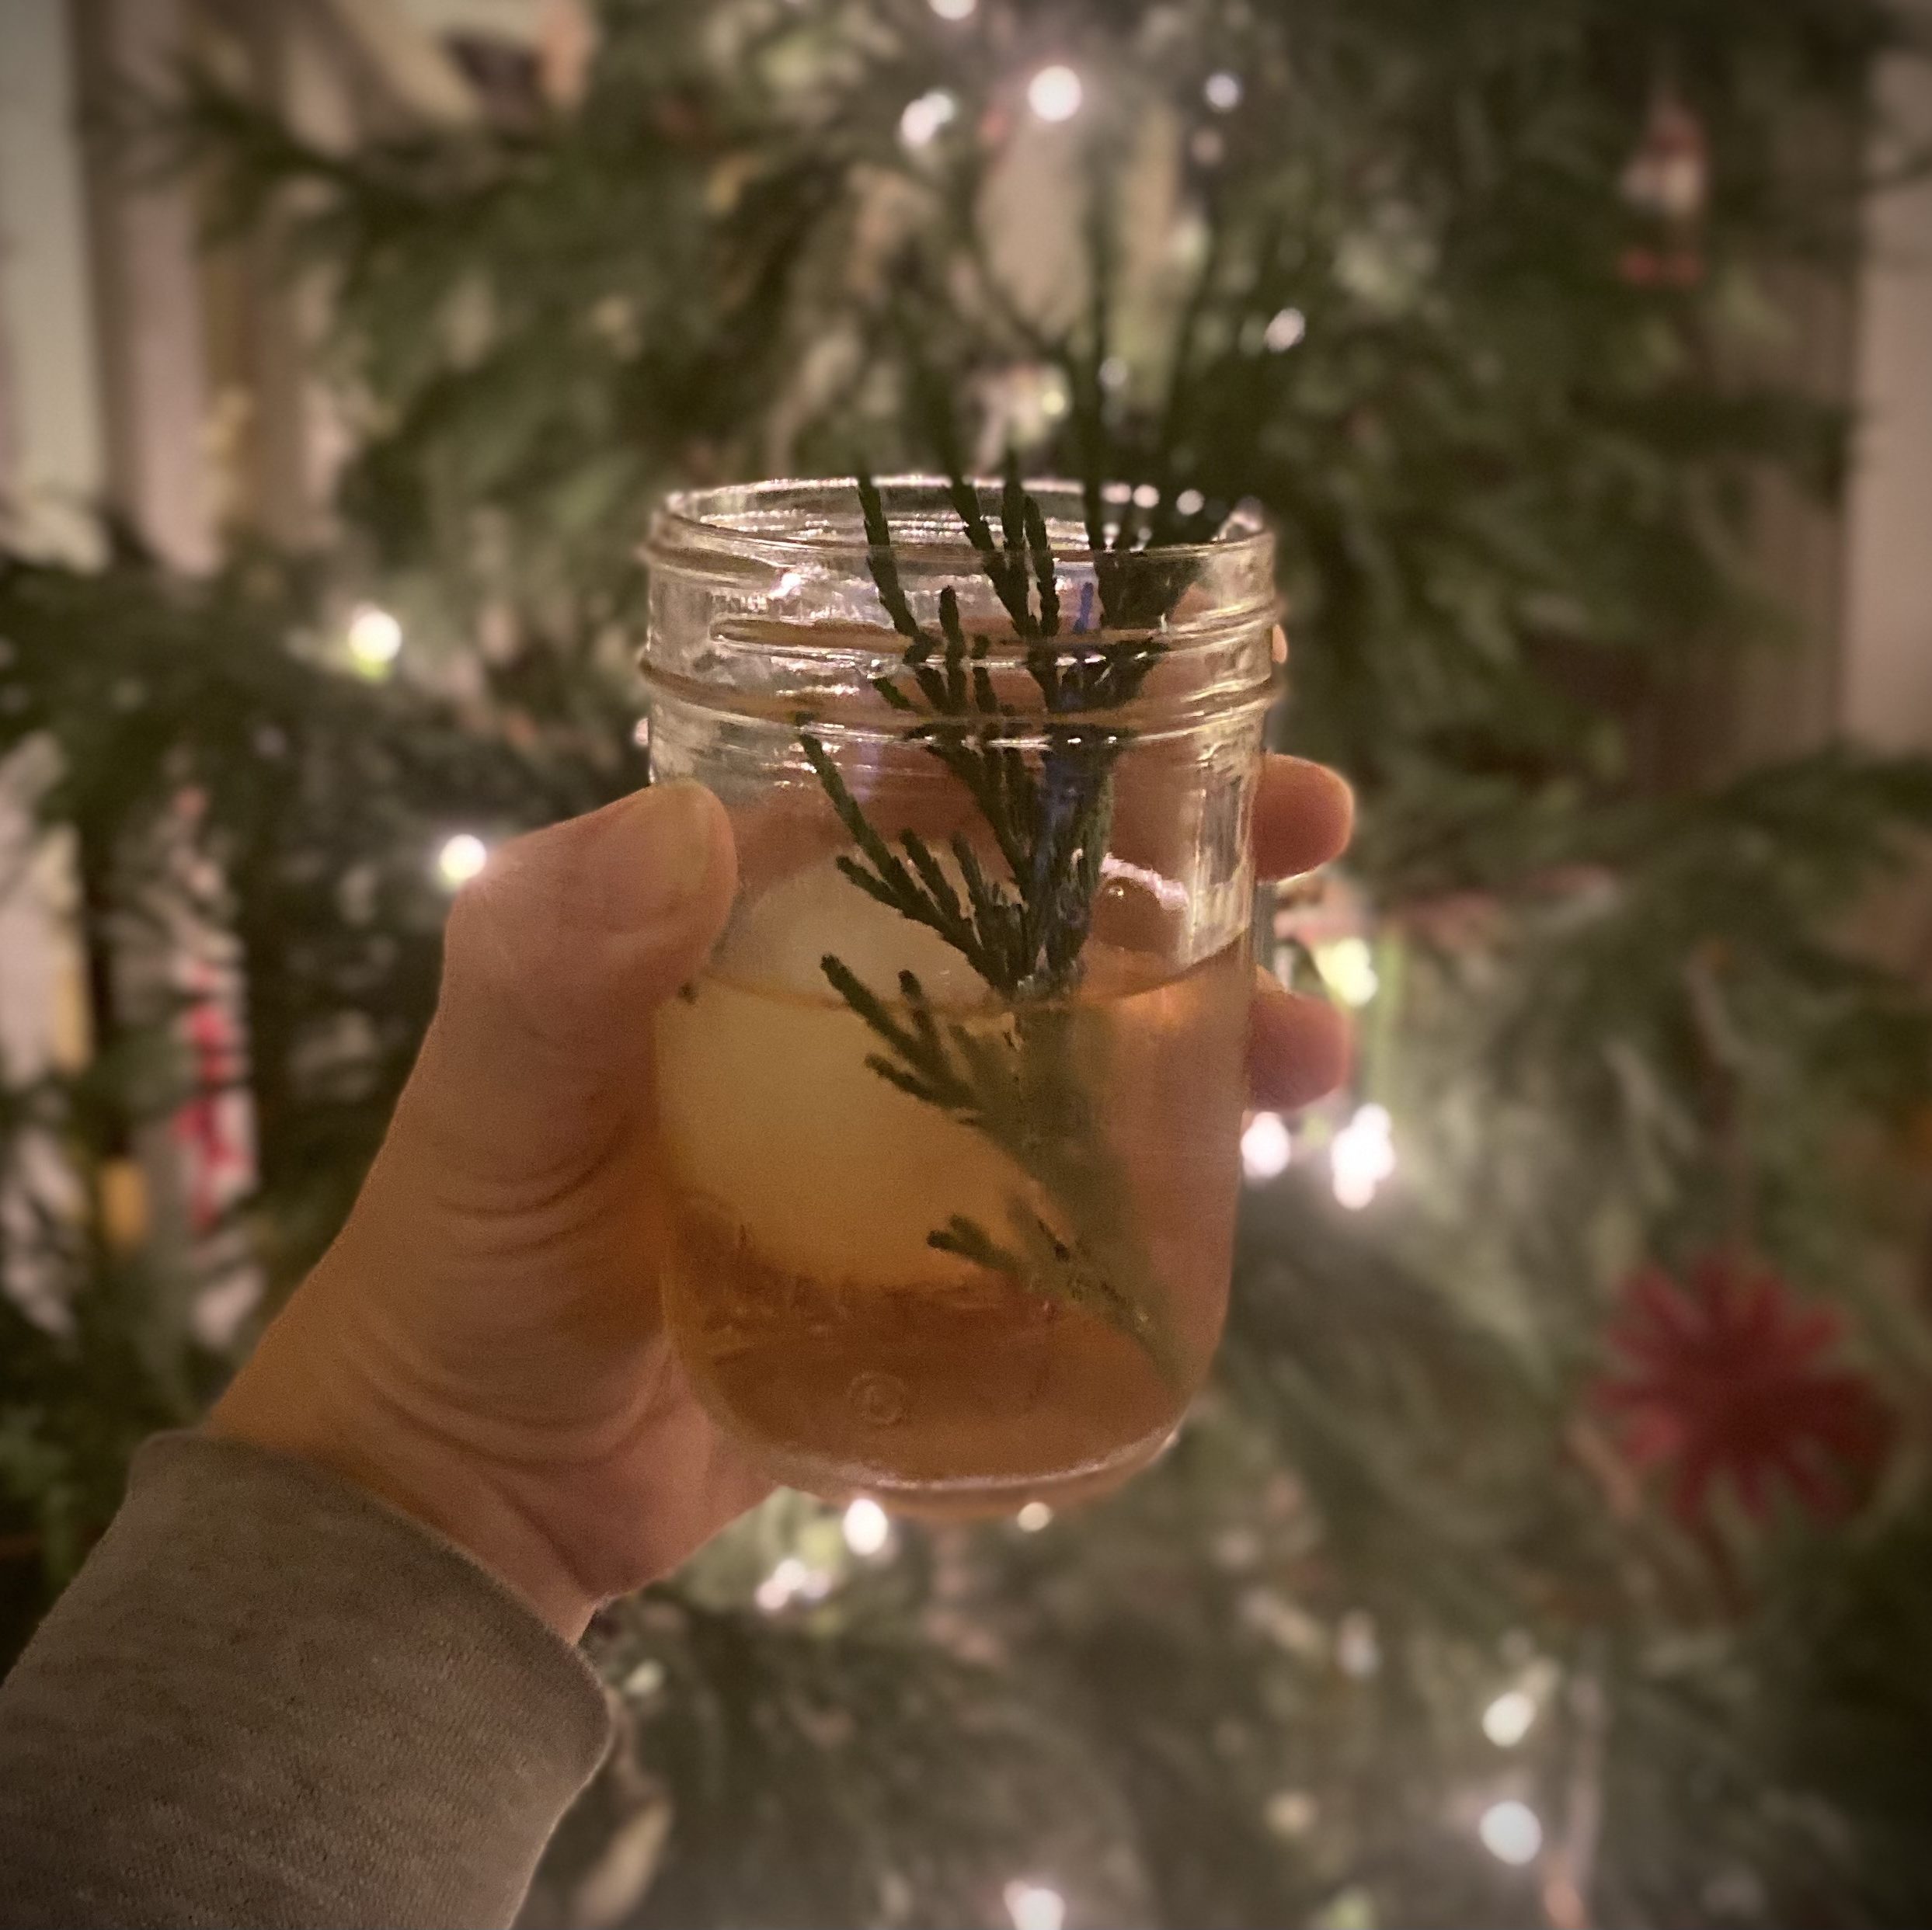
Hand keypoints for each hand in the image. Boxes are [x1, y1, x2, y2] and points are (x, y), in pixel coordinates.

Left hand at [212, 761, 1351, 1639]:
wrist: (479, 1485)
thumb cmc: (467, 1267)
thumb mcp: (491, 1104)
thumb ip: (544, 964)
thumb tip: (679, 820)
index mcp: (754, 913)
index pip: (924, 768)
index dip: (1055, 708)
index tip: (1182, 679)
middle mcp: (849, 993)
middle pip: (1046, 886)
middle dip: (1189, 843)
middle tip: (1319, 831)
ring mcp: (906, 1124)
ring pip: (1090, 1031)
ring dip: (1211, 1015)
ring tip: (1311, 1051)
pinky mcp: (944, 1247)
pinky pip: (1076, 1184)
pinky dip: (1161, 1174)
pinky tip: (1233, 1189)